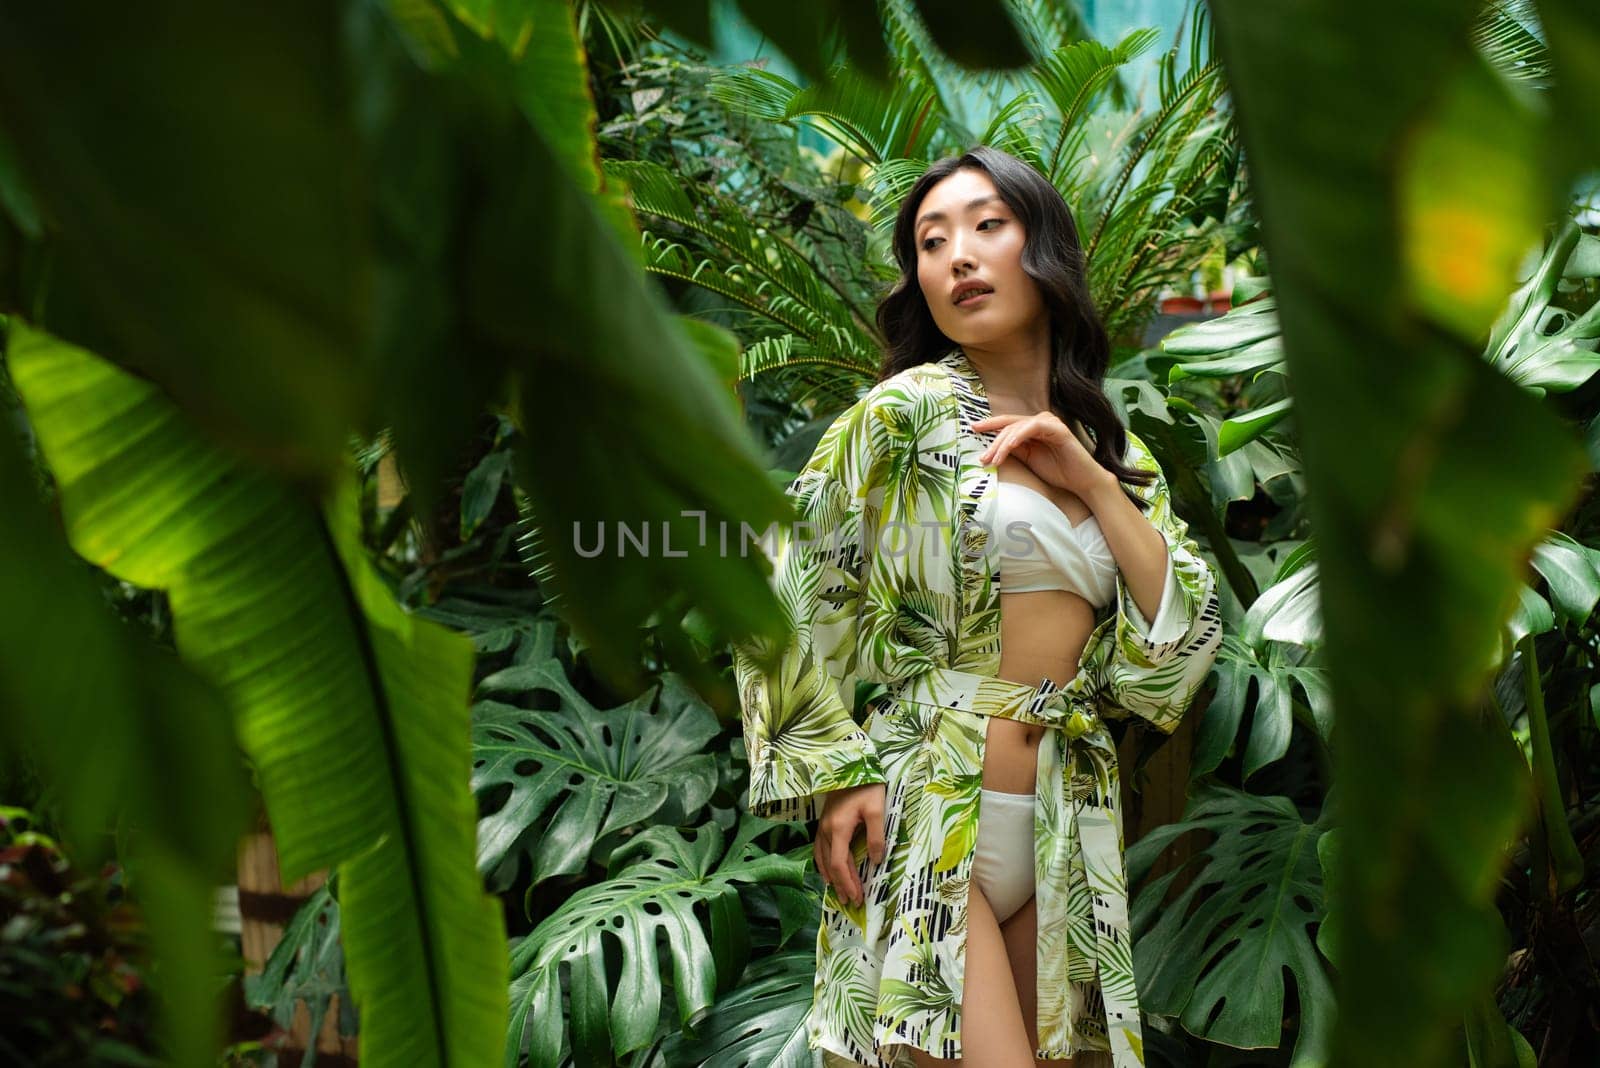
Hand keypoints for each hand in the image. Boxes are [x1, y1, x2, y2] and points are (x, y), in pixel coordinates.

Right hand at [815, 782, 885, 906]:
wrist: (850, 764)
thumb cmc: (866, 785)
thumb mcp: (877, 809)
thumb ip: (877, 836)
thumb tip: (876, 861)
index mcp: (839, 829)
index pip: (840, 864)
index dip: (848, 883)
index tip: (857, 898)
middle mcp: (826, 830)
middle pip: (830, 865)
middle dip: (840, 885)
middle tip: (850, 902)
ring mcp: (823, 825)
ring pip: (822, 858)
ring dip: (831, 877)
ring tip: (838, 892)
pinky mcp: (824, 821)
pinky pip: (819, 848)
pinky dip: (823, 863)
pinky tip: (827, 870)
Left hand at [973, 410, 1113, 496]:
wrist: (1081, 481)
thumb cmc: (1057, 471)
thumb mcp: (1028, 459)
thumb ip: (1013, 450)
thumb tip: (991, 449)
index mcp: (1032, 428)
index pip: (1007, 423)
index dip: (989, 425)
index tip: (973, 428)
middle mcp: (1040, 421)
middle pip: (1009, 426)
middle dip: (993, 442)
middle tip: (983, 458)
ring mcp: (1049, 423)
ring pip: (1018, 427)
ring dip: (1003, 443)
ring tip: (993, 458)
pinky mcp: (1058, 429)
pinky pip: (1033, 428)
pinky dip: (1019, 436)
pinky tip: (1009, 447)